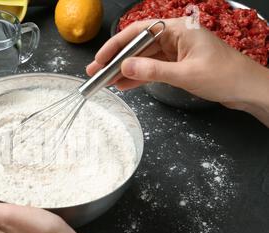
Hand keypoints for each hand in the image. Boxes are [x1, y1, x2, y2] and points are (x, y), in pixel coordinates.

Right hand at [87, 17, 268, 124]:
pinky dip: (139, 78)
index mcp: (177, 29)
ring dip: (125, 71)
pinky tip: (124, 86)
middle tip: (96, 73)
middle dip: (117, 60)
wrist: (248, 90)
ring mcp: (176, 52)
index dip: (116, 45)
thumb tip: (124, 68)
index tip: (100, 59)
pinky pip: (153, 70)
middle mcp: (174, 37)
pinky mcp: (178, 66)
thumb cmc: (224, 76)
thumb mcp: (185, 74)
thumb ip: (153, 71)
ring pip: (144, 60)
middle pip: (138, 46)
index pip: (139, 32)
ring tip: (105, 83)